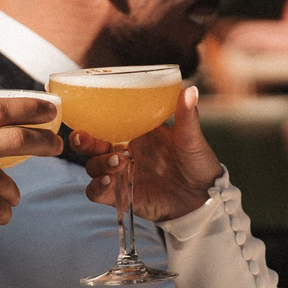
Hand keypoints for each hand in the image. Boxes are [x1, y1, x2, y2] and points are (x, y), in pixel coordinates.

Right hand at [76, 84, 224, 221]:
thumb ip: (186, 115)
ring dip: (99, 163)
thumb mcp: (192, 137)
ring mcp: (122, 174)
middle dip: (82, 141)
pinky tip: (110, 182)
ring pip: (92, 166)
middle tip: (85, 138)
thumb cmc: (198, 161)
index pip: (105, 122)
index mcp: (136, 132)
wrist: (205, 197)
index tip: (86, 112)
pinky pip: (96, 192)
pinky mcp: (122, 196)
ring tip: (120, 162)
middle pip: (90, 144)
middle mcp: (124, 151)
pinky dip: (97, 187)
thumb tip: (190, 90)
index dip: (90, 117)